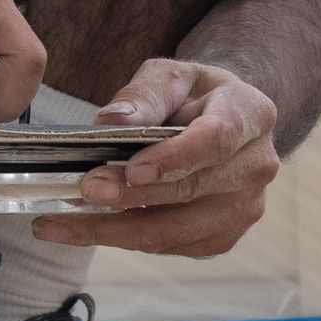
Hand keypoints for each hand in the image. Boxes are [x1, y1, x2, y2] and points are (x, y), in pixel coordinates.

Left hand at [32, 58, 278, 257]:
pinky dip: (125, 239)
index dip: (174, 158)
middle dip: (131, 195)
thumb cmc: (193, 94)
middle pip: (190, 190)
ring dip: (117, 228)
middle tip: (83, 190)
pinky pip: (170, 246)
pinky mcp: (222, 236)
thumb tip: (112, 121)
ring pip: (175, 230)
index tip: (132, 168)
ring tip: (65, 220)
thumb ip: (144, 94)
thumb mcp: (170, 75)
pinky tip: (87, 227)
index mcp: (250, 114)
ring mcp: (243, 207)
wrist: (223, 120)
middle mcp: (256, 165)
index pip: (215, 139)